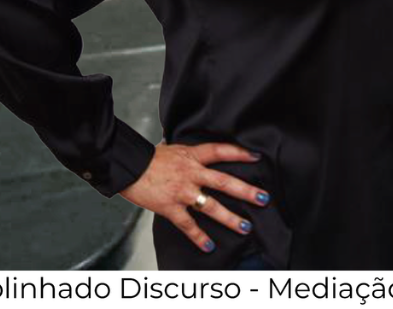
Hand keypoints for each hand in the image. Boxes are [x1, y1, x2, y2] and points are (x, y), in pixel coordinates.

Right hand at [121, 141, 266, 253]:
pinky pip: (187, 224)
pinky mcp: (170, 207)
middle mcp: (192, 173)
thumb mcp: (173, 147)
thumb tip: (191, 146)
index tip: (256, 157)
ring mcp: (182, 192)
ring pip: (211, 206)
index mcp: (193, 156)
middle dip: (246, 191)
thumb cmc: (149, 158)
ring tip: (245, 226)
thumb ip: (187, 151)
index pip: (221, 151)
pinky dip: (198, 236)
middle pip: (224, 182)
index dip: (240, 153)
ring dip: (229, 218)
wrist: (129, 168)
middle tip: (263, 198)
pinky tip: (209, 245)